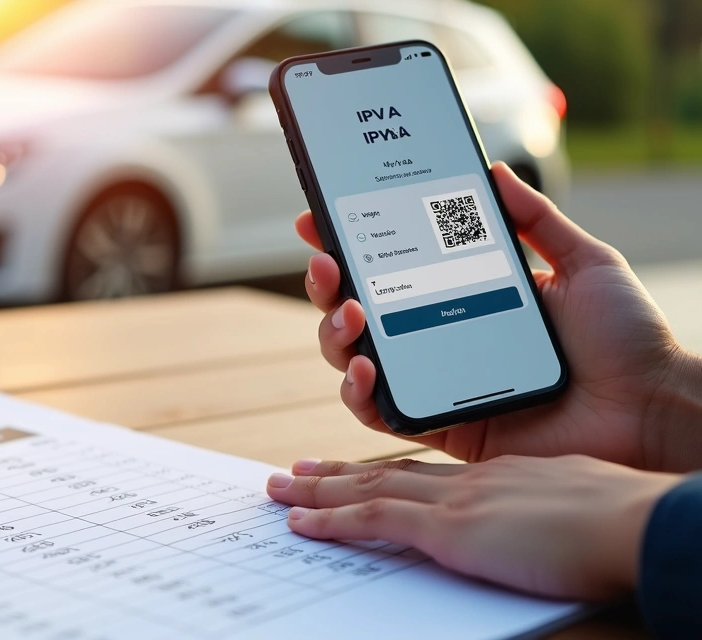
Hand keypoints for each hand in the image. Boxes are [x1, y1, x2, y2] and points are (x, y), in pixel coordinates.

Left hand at [265, 455, 680, 598]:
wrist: (635, 524)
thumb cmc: (621, 523)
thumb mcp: (572, 507)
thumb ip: (539, 513)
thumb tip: (533, 527)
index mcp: (500, 475)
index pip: (426, 471)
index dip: (385, 469)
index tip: (355, 471)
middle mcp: (470, 480)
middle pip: (386, 471)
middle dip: (335, 473)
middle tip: (294, 471)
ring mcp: (456, 500)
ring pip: (367, 488)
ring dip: (317, 490)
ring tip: (279, 489)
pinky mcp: (449, 527)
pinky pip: (372, 520)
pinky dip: (331, 521)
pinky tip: (299, 522)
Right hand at [299, 162, 699, 471]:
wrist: (650, 408)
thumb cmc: (627, 341)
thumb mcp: (584, 262)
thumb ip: (537, 219)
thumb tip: (494, 171)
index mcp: (463, 295)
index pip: (391, 266)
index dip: (348, 244)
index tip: (317, 219)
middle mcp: (437, 336)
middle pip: (355, 310)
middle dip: (326, 284)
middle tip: (327, 262)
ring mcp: (433, 382)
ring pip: (352, 358)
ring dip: (333, 334)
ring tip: (349, 312)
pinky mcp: (438, 426)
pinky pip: (376, 412)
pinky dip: (357, 393)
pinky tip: (365, 369)